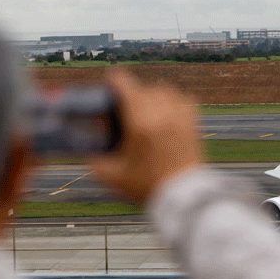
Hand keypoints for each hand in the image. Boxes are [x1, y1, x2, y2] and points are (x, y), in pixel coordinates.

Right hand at [88, 69, 202, 204]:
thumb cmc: (147, 187)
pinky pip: (182, 97)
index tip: (108, 86)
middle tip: (124, 112)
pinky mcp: (193, 121)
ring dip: (150, 96)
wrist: (184, 197)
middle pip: (141, 87)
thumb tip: (86, 145)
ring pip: (162, 89)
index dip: (112, 82)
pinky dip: (171, 101)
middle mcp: (161, 112)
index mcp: (140, 121)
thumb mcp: (112, 175)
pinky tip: (165, 114)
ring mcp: (180, 115)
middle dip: (130, 96)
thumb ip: (94, 159)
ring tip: (145, 113)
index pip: (124, 82)